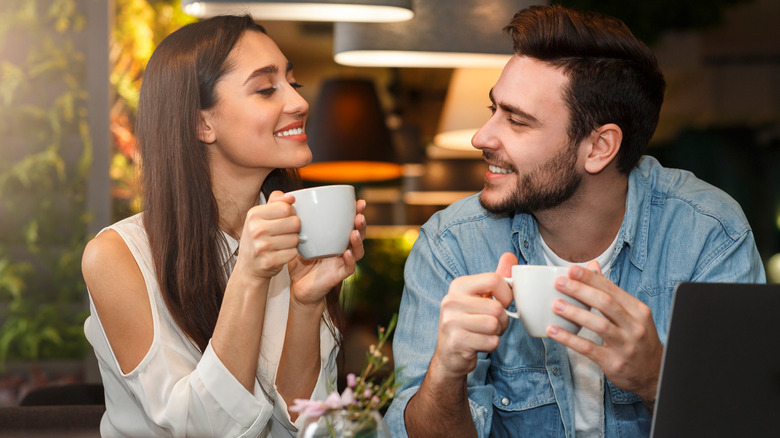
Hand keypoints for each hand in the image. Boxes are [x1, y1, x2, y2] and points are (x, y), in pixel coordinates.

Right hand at [235, 190, 299, 280]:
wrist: (248, 266)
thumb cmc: (258, 238)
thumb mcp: (261, 216)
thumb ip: (276, 202)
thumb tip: (291, 197)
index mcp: (254, 214)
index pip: (286, 207)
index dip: (291, 213)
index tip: (285, 219)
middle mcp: (255, 229)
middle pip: (294, 222)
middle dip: (294, 228)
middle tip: (285, 233)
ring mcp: (261, 247)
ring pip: (295, 239)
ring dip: (293, 242)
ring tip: (282, 244)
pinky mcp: (269, 261)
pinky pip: (293, 253)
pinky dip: (291, 254)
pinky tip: (281, 253)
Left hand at [287, 199, 366, 307]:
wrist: (297, 287)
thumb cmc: (298, 261)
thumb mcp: (293, 237)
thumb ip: (287, 217)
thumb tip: (279, 194)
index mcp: (335, 237)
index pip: (349, 222)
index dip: (356, 211)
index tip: (358, 200)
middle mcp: (343, 248)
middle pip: (358, 233)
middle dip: (361, 223)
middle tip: (359, 213)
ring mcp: (342, 261)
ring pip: (358, 250)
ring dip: (358, 240)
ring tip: (355, 231)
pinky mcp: (339, 274)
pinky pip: (349, 267)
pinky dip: (350, 260)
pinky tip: (347, 252)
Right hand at [430, 253, 514, 379]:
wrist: (450, 355)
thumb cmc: (469, 323)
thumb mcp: (480, 298)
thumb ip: (496, 278)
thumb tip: (509, 256)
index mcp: (458, 286)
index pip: (495, 280)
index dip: (506, 295)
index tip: (502, 304)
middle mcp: (451, 301)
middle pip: (497, 307)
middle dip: (502, 320)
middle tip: (491, 325)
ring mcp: (451, 321)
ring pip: (494, 325)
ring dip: (497, 333)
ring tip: (484, 333)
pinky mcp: (456, 341)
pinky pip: (491, 341)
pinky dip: (491, 345)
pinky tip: (478, 344)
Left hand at [547, 261, 662, 400]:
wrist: (653, 373)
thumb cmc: (638, 338)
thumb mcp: (632, 314)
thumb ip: (611, 291)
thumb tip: (593, 266)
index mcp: (638, 311)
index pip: (612, 289)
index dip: (590, 279)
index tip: (572, 270)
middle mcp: (635, 327)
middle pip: (606, 303)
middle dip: (581, 291)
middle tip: (560, 283)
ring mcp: (626, 346)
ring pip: (598, 325)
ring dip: (575, 313)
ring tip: (556, 305)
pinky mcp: (614, 362)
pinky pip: (588, 348)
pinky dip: (569, 338)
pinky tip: (554, 331)